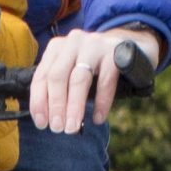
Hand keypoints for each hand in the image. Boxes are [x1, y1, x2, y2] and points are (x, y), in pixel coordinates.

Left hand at [29, 24, 160, 135]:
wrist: (131, 47)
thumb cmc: (96, 66)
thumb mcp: (73, 69)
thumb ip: (59, 86)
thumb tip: (47, 118)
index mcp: (57, 47)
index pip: (42, 75)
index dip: (39, 101)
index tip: (41, 123)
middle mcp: (73, 42)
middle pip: (58, 76)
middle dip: (55, 105)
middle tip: (57, 128)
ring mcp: (95, 45)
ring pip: (79, 79)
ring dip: (74, 107)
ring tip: (72, 127)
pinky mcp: (116, 51)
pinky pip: (106, 81)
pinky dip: (101, 102)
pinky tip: (98, 118)